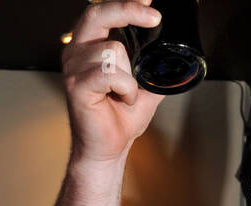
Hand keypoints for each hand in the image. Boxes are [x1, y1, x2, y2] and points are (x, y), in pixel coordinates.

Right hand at [62, 1, 164, 163]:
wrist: (110, 146)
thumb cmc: (121, 117)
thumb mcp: (146, 86)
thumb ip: (153, 67)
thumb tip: (176, 59)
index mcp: (90, 46)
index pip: (103, 12)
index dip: (124, 3)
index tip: (147, 0)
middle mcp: (77, 51)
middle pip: (98, 15)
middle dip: (127, 10)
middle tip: (153, 16)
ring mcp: (74, 67)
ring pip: (113, 51)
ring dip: (130, 77)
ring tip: (124, 94)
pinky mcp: (77, 84)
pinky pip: (111, 74)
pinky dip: (125, 88)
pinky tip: (121, 99)